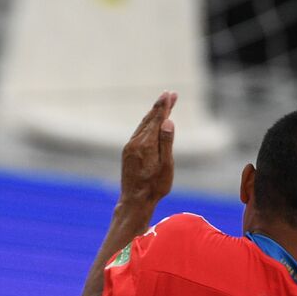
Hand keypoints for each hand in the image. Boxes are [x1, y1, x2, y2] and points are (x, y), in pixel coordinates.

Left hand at [120, 91, 176, 207]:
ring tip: (162, 105)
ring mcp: (129, 148)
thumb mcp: (166, 166)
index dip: (164, 107)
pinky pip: (138, 133)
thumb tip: (167, 122)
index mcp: (146, 144)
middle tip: (169, 94)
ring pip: (143, 125)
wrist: (134, 201)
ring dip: (153, 114)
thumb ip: (166, 142)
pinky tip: (151, 122)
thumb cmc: (154, 186)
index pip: (157, 120)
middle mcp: (135, 143)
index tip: (169, 94)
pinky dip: (146, 124)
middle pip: (149, 119)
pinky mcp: (127, 153)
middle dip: (160, 107)